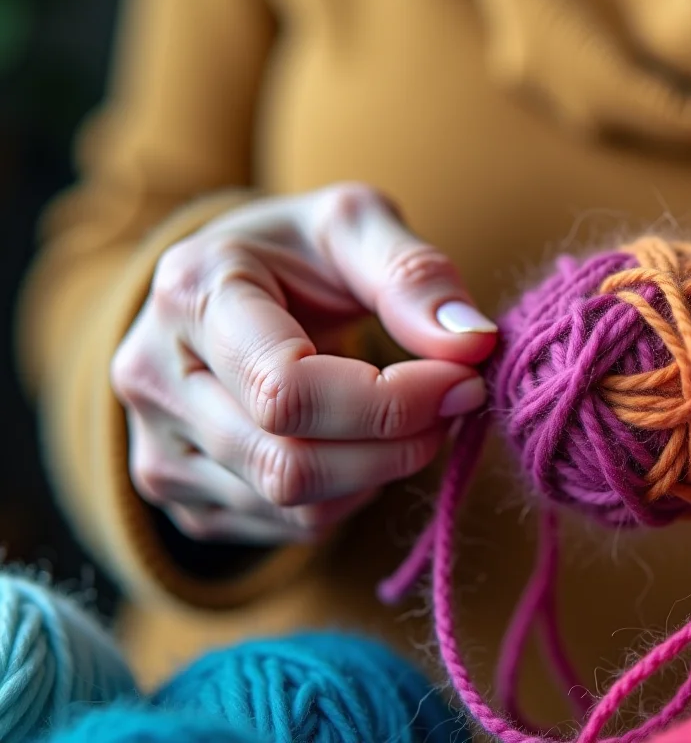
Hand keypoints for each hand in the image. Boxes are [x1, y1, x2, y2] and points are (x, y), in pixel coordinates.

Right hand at [111, 183, 497, 544]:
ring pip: (295, 505)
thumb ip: (414, 275)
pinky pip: (291, 527)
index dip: (391, 401)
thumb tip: (474, 343)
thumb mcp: (356, 224)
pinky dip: (353, 492)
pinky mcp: (185, 499)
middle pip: (291, 463)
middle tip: (456, 401)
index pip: (286, 390)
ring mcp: (161, 450)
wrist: (227, 288)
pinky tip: (363, 440)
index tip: (463, 378)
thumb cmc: (297, 252)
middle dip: (400, 442)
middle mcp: (154, 379)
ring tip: (413, 414)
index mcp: (190, 295)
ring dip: (383, 469)